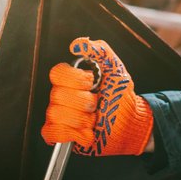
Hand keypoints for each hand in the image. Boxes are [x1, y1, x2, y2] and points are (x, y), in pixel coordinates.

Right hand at [42, 37, 153, 155]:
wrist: (129, 123)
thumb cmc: (121, 97)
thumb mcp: (115, 69)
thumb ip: (100, 51)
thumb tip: (77, 44)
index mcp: (71, 80)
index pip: (57, 73)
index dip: (76, 80)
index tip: (92, 83)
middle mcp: (62, 96)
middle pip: (57, 95)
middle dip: (85, 102)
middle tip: (97, 104)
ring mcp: (60, 115)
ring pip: (56, 114)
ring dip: (82, 119)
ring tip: (94, 119)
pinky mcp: (62, 134)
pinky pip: (52, 133)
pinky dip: (72, 134)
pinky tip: (87, 133)